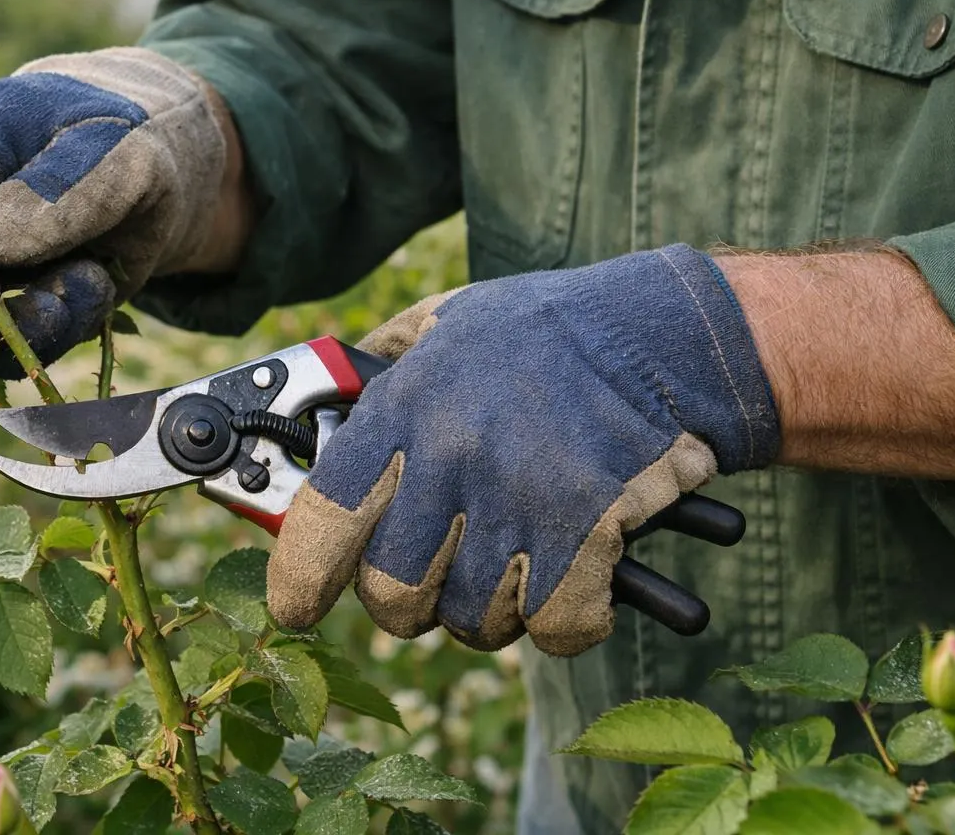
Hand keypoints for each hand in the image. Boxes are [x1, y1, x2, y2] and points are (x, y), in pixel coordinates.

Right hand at [0, 47, 236, 376]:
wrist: (140, 168)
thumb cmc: (126, 144)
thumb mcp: (120, 153)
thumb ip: (64, 189)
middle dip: (2, 320)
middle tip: (85, 285)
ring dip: (39, 328)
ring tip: (96, 278)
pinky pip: (3, 348)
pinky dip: (53, 335)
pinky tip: (92, 288)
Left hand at [266, 245, 780, 655]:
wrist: (658, 334)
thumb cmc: (542, 333)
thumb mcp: (441, 325)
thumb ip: (378, 370)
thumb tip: (315, 406)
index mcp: (402, 409)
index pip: (321, 522)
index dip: (301, 579)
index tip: (296, 606)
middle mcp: (451, 457)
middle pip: (393, 596)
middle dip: (410, 604)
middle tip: (436, 580)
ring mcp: (520, 498)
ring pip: (474, 622)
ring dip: (493, 610)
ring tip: (514, 561)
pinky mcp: (590, 531)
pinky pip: (557, 628)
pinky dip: (568, 620)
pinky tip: (576, 580)